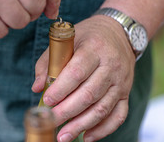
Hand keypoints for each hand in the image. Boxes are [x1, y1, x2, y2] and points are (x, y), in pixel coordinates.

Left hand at [32, 15, 135, 141]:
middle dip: (67, 111)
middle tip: (50, 121)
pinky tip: (87, 136)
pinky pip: (118, 115)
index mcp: (94, 48)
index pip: (77, 72)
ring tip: (63, 135)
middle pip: (89, 93)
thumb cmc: (89, 36)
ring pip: (102, 108)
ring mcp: (121, 81)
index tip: (47, 101)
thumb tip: (37, 87)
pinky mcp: (126, 92)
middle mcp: (111, 65)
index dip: (61, 89)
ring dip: (81, 125)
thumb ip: (48, 62)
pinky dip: (103, 129)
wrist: (120, 33)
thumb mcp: (67, 39)